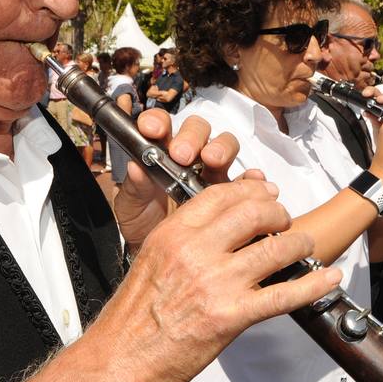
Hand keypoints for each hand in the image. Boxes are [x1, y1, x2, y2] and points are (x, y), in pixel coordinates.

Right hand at [93, 178, 342, 381]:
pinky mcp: (232, 316)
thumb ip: (184, 239)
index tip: (265, 193)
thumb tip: (219, 227)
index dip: (252, 190)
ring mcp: (216, 283)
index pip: (222, 194)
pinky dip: (314, 285)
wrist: (121, 359)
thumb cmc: (133, 317)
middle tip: (285, 220)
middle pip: (255, 212)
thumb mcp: (151, 259)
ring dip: (299, 243)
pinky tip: (329, 278)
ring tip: (304, 246)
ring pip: (276, 248)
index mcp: (173, 233)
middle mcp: (196, 251)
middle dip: (279, 212)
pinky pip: (284, 295)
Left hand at [114, 110, 244, 248]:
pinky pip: (247, 179)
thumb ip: (134, 187)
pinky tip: (251, 178)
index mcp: (159, 153)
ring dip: (221, 148)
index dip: (157, 122)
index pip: (160, 125)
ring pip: (224, 146)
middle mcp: (189, 157)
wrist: (159, 259)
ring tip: (213, 160)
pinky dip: (252, 176)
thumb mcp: (130, 207)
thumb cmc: (142, 225)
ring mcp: (211, 173)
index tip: (152, 130)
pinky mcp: (230, 193)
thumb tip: (136, 167)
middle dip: (191, 137)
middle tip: (182, 154)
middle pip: (197, 130)